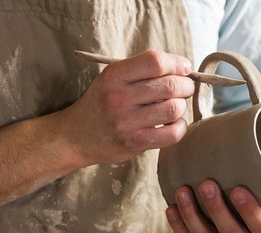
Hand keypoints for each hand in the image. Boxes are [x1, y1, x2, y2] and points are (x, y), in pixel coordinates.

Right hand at [58, 50, 193, 164]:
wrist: (75, 136)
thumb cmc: (101, 103)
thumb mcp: (112, 78)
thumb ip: (141, 70)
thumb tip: (182, 68)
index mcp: (115, 75)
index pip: (155, 62)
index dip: (177, 63)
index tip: (184, 68)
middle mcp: (119, 97)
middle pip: (170, 86)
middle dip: (185, 86)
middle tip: (184, 89)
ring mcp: (126, 122)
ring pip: (173, 109)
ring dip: (181, 106)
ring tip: (175, 106)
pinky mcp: (134, 143)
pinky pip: (172, 134)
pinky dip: (180, 127)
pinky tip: (173, 124)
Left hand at [166, 180, 260, 232]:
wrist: (242, 206)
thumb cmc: (253, 188)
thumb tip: (252, 120)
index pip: (260, 224)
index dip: (249, 210)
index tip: (237, 189)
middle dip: (216, 209)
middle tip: (206, 184)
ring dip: (192, 215)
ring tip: (183, 191)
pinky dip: (179, 225)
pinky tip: (171, 208)